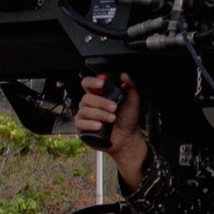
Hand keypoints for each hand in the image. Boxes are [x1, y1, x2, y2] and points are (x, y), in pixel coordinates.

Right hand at [78, 73, 146, 188]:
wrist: (127, 138)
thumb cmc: (127, 119)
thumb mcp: (133, 102)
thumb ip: (131, 87)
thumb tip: (124, 76)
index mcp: (99, 96)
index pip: (88, 84)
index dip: (92, 82)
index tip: (101, 84)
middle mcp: (89, 105)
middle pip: (87, 98)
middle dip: (101, 102)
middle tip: (114, 108)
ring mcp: (84, 116)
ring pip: (85, 110)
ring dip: (100, 114)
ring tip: (112, 119)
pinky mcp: (82, 129)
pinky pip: (80, 123)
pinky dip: (90, 124)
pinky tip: (99, 126)